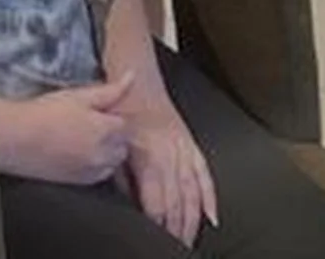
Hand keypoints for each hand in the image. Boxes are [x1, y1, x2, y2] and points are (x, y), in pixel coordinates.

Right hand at [2, 71, 134, 185]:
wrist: (18, 140)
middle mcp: (104, 154)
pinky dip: (97, 164)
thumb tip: (132, 77)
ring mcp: (93, 171)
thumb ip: (109, 90)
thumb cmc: (47, 112)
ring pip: (113, 161)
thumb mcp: (79, 95)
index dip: (115, 114)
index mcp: (106, 130)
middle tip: (92, 120)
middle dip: (115, 133)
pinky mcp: (81, 182)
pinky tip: (79, 151)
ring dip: (108, 150)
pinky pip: (100, 174)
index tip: (100, 109)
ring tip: (85, 136)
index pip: (127, 124)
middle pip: (123, 144)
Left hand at [119, 90, 218, 247]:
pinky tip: (212, 216)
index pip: (156, 200)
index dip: (157, 223)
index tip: (155, 237)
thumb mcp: (113, 142)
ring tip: (190, 240)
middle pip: (177, 201)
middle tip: (175, 248)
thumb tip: (128, 202)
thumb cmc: (122, 109)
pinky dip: (210, 196)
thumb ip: (121, 175)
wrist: (138, 82)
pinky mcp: (191, 143)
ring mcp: (183, 148)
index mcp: (148, 153)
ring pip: (193, 192)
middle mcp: (169, 152)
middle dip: (176, 229)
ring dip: (193, 220)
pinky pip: (205, 173)